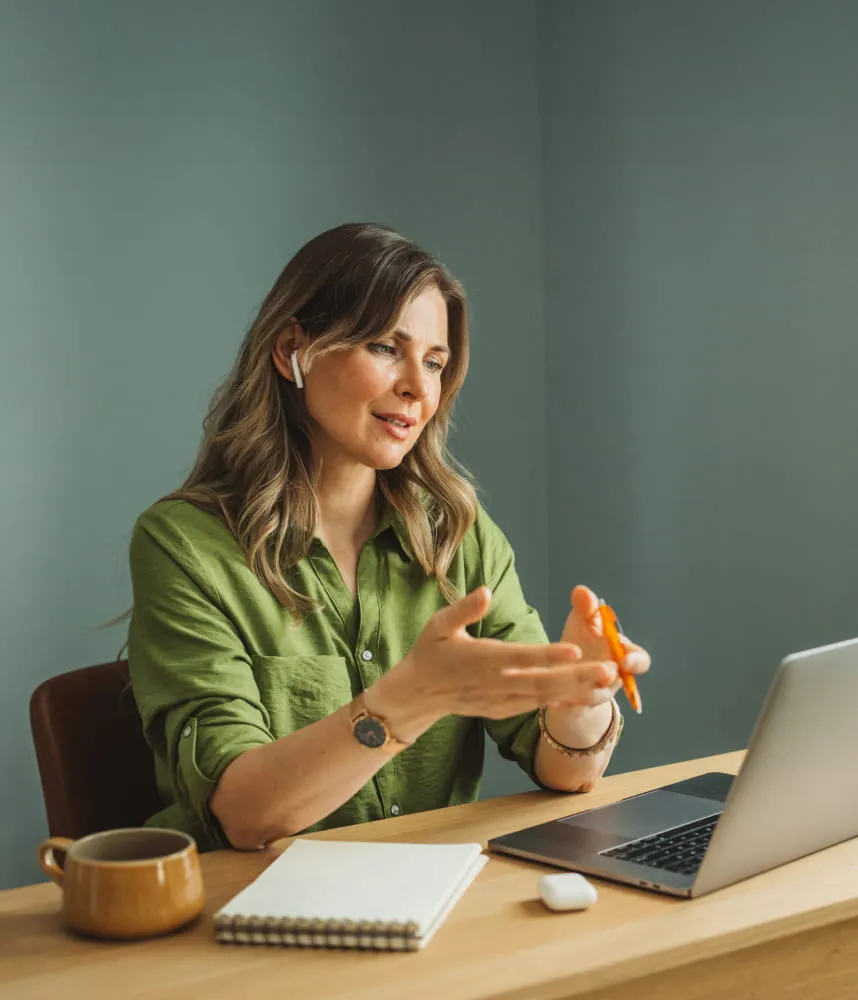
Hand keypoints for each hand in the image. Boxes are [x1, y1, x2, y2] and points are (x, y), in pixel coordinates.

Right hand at [379, 587, 617, 726]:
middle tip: (610, 670)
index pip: (521, 656)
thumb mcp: (439, 624)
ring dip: (577, 691)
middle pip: (542, 682)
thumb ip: (464, 609)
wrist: (419, 693)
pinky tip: (585, 696)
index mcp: (482, 658)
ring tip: (607, 683)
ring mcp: (500, 700)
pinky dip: (562, 703)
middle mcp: (495, 682)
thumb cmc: (431, 651)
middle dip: (578, 677)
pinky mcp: (503, 709)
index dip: (548, 655)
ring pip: (544, 698)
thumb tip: (486, 591)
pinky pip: (536, 707)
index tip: (576, 650)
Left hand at [555, 585, 650, 707]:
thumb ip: (586, 607)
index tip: (626, 660)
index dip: (635, 661)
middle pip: (618, 682)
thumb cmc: (583, 640)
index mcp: (622, 655)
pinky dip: (563, 704)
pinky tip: (553, 701)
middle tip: (604, 674)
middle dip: (609, 679)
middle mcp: (613, 677)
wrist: (568, 669)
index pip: (639, 660)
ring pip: (595, 697)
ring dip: (586, 693)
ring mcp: (595, 693)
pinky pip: (572, 708)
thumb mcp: (583, 621)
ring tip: (573, 689)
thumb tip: (582, 591)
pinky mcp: (576, 706)